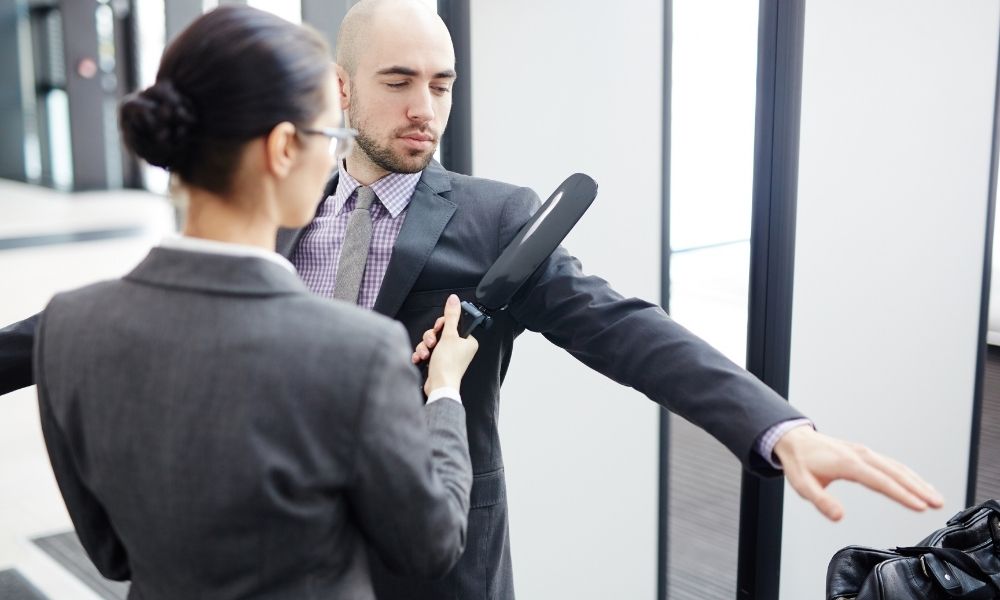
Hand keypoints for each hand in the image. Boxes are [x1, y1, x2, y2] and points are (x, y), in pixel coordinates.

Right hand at [423, 295, 478, 395]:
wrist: (439, 387)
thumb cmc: (448, 365)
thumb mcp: (449, 335)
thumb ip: (450, 316)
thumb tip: (454, 299)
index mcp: (468, 341)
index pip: (454, 324)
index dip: (443, 325)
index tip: (439, 328)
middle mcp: (459, 348)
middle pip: (440, 332)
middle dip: (431, 337)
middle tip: (432, 343)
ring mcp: (448, 356)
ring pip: (432, 342)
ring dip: (425, 346)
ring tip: (426, 354)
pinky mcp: (439, 362)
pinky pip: (428, 352)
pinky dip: (422, 354)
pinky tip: (420, 359)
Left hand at [773, 426, 943, 521]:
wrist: (794, 440)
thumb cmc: (799, 463)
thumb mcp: (803, 485)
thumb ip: (821, 502)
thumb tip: (839, 516)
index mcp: (848, 464)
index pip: (881, 481)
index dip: (902, 495)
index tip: (920, 506)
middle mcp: (861, 455)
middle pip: (896, 473)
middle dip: (918, 489)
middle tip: (938, 503)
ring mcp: (864, 453)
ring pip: (897, 467)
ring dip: (917, 482)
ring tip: (936, 497)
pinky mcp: (865, 454)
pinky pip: (891, 464)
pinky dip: (908, 474)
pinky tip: (917, 484)